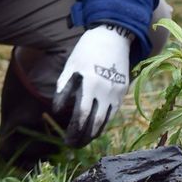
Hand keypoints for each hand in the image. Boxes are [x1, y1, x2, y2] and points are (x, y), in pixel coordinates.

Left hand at [52, 25, 131, 146]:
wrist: (113, 35)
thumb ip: (63, 88)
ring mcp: (116, 91)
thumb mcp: (71, 66)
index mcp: (90, 84)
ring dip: (95, 133)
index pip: (81, 116)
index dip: (73, 131)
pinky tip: (96, 126)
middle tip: (74, 146)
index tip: (66, 140)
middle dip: (84, 138)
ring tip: (84, 140)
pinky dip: (105, 121)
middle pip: (95, 123)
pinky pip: (114, 111)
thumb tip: (58, 111)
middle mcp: (105, 90)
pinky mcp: (123, 89)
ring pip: (107, 120)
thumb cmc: (87, 50)